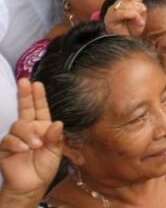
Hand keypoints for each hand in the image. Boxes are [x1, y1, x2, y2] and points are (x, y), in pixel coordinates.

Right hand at [0, 80, 62, 201]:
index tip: (36, 83)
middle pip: (25, 109)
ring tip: (36, 145)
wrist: (31, 185)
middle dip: (24, 95)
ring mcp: (16, 138)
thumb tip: (57, 123)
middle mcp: (29, 129)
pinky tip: (24, 149)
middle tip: (24, 83)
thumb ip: (55, 138)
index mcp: (43, 127)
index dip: (38, 96)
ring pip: (18, 125)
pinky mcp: (5, 148)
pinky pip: (8, 140)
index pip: (40, 109)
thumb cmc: (44, 167)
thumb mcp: (55, 152)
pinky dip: (17, 143)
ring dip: (27, 133)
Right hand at [103, 0, 147, 37]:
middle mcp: (122, 2)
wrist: (123, 42)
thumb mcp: (140, 18)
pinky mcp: (110, 17)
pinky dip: (132, 17)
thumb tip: (136, 7)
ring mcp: (115, 9)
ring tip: (134, 23)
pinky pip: (126, 12)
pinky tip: (133, 22)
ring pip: (130, 6)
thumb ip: (139, 10)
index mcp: (132, 1)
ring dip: (137, 15)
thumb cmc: (131, 30)